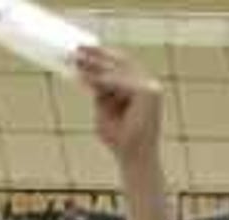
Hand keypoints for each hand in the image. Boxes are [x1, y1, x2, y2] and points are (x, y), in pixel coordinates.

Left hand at [77, 45, 163, 164]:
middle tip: (76, 50)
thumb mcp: (104, 107)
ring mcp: (152, 88)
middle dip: (97, 55)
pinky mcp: (148, 93)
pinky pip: (120, 81)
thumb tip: (85, 70)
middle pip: (122, 62)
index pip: (121, 65)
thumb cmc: (121, 139)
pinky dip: (103, 79)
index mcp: (143, 88)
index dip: (101, 55)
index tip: (81, 51)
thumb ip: (99, 89)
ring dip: (96, 64)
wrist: (135, 159)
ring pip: (120, 69)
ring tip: (77, 61)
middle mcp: (150, 85)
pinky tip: (87, 77)